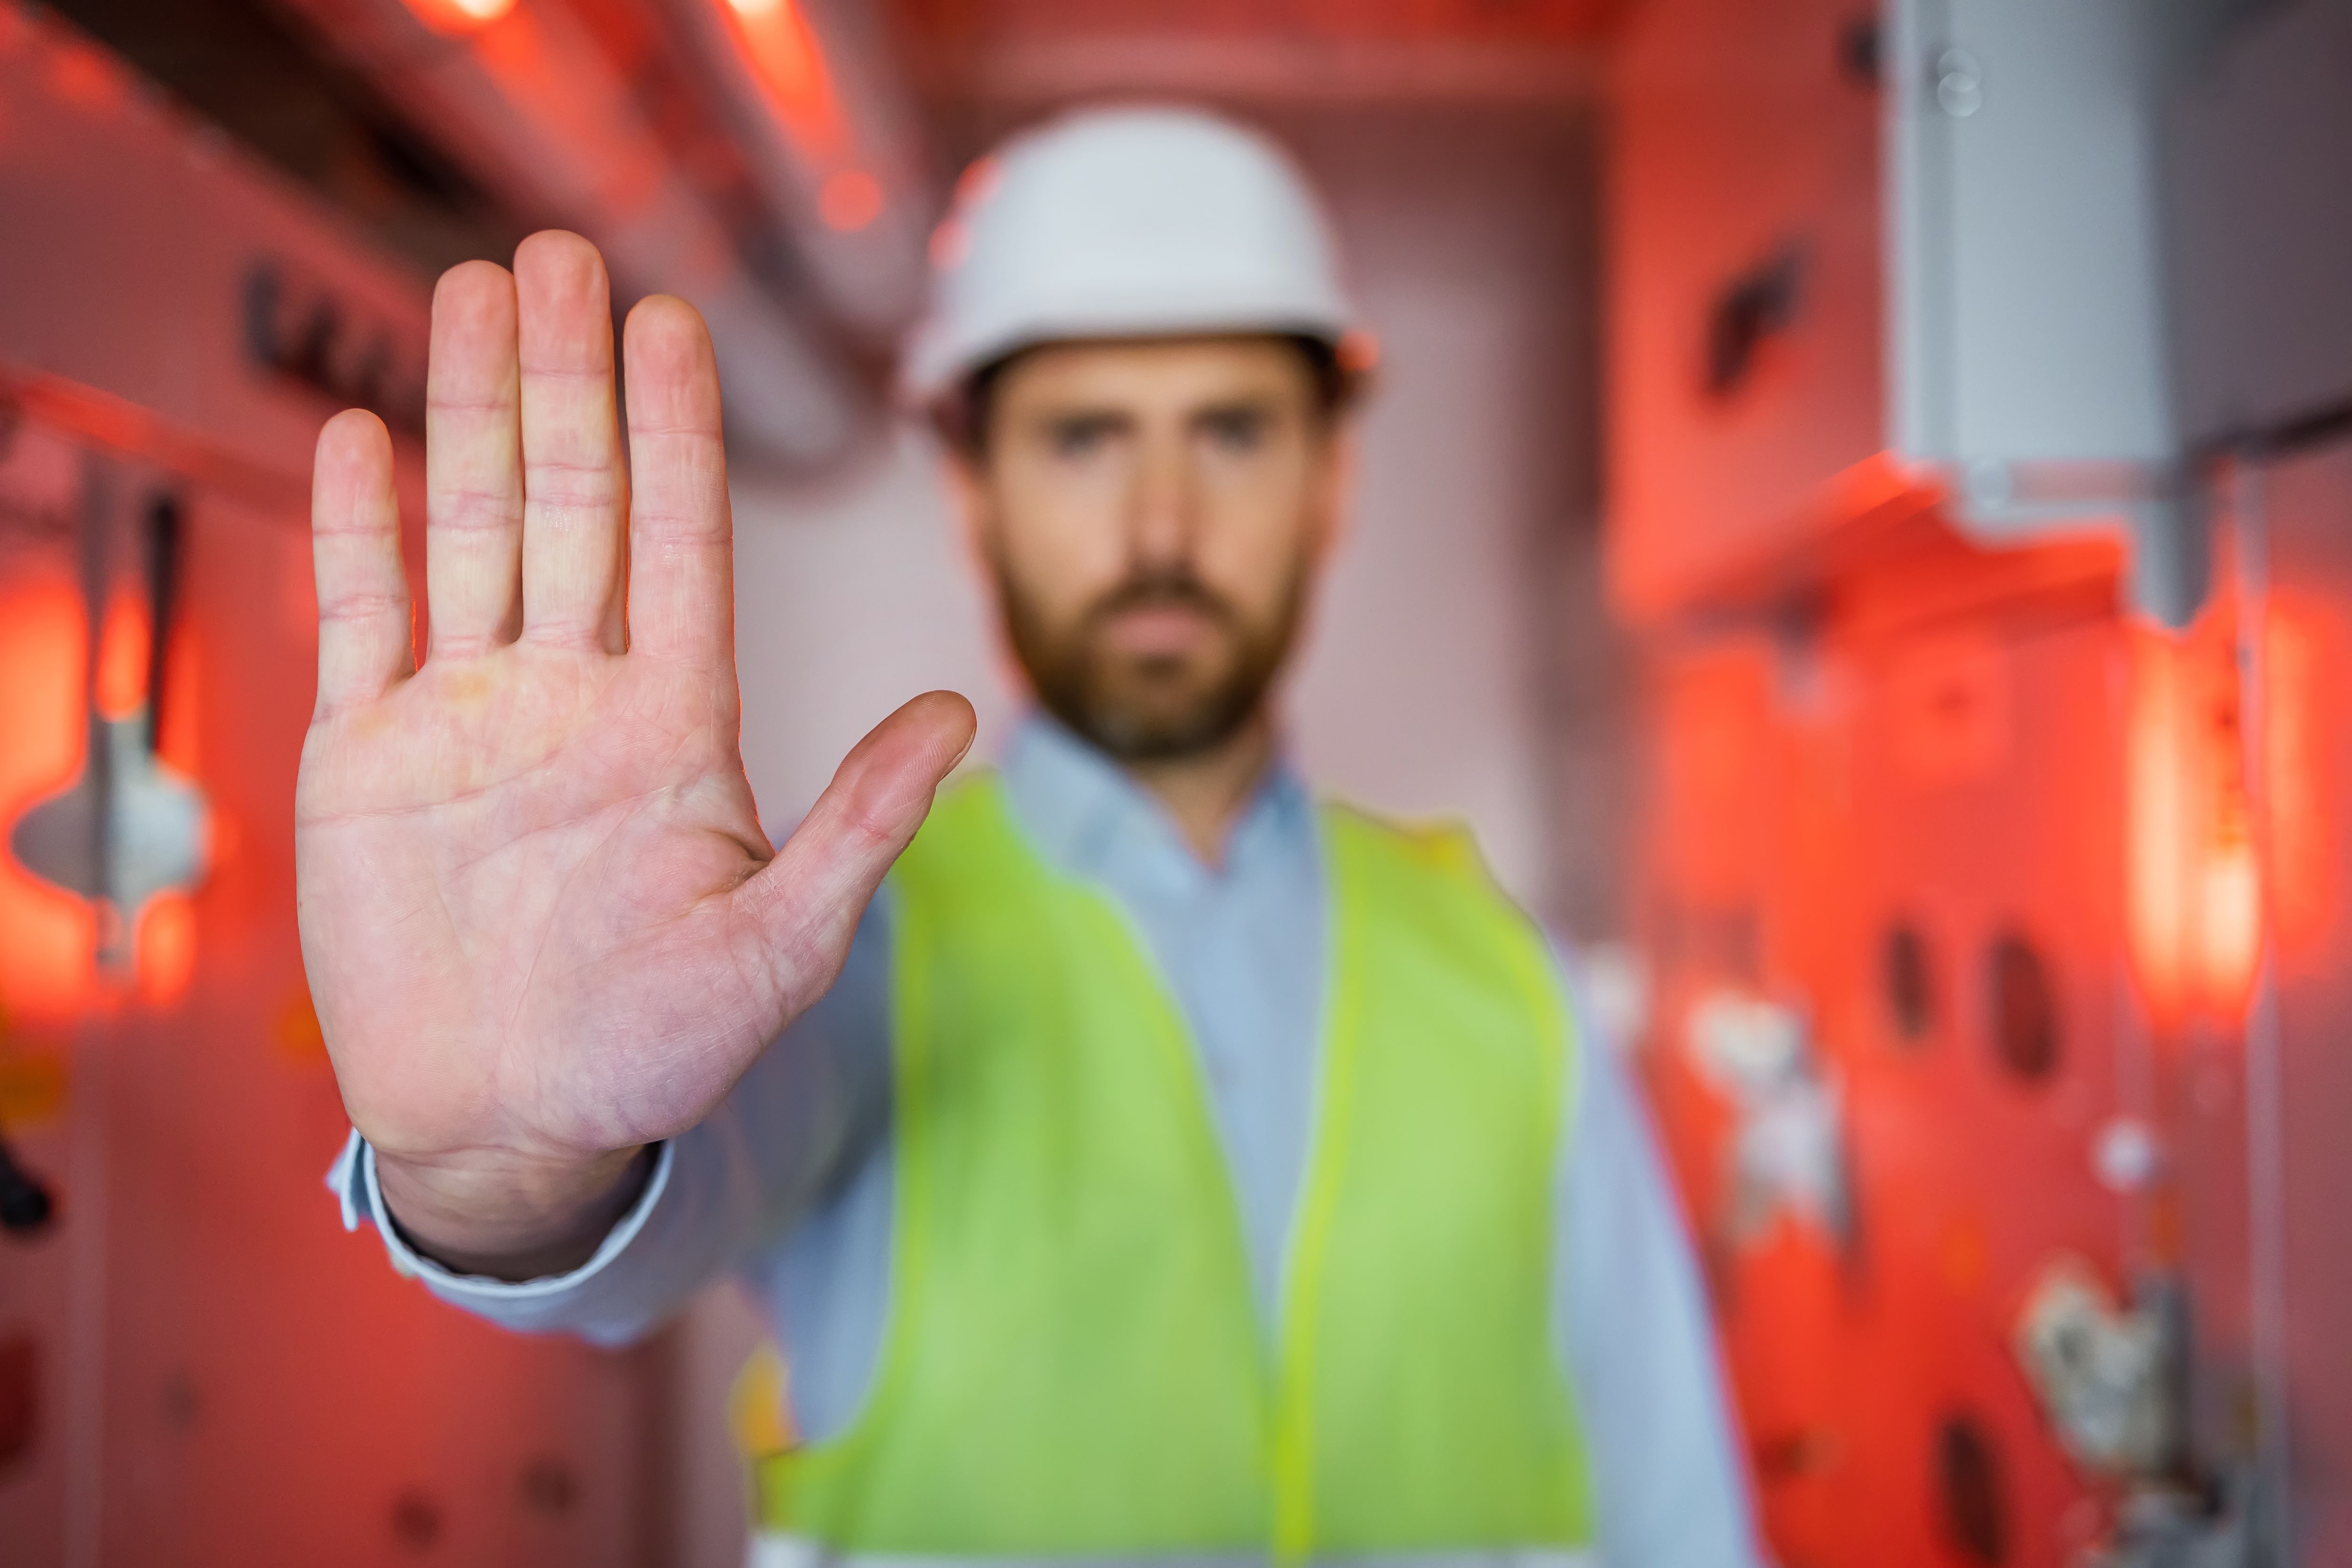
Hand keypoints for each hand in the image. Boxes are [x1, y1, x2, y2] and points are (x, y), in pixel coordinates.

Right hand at [296, 232, 972, 1276]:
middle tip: (560, 258)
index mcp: (672, 724)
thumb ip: (860, 824)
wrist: (517, 1125)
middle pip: (570, 505)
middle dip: (565, 383)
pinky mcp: (368, 756)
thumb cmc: (658, 1046)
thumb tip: (963, 716)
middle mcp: (571, 694)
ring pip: (469, 532)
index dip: (673, 432)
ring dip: (466, 414)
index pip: (680, 544)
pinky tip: (360, 436)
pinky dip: (357, 532)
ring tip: (471, 294)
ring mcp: (467, 715)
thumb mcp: (781, 944)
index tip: (670, 324)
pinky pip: (364, 618)